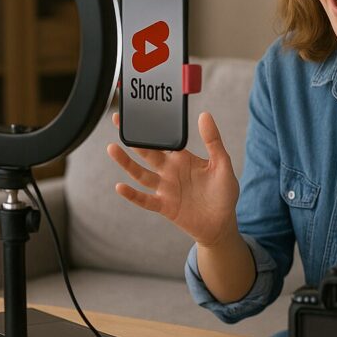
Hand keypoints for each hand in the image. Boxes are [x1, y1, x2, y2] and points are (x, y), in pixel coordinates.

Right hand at [106, 111, 240, 247]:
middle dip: (133, 138)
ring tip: (112, 148)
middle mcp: (169, 171)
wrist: (222, 224)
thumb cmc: (224, 193)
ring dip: (126, 163)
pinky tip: (120, 186)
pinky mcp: (164, 206)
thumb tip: (205, 115)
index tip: (139, 112)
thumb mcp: (222, 164)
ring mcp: (165, 188)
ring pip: (141, 173)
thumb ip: (213, 141)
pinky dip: (132, 194)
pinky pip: (145, 199)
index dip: (151, 127)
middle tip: (118, 121)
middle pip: (147, 152)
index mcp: (182, 158)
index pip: (163, 139)